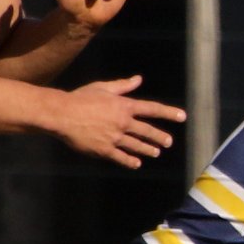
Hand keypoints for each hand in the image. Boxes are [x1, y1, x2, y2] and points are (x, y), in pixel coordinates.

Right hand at [54, 75, 185, 167]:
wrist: (61, 114)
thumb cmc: (80, 98)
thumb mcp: (103, 88)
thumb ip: (123, 86)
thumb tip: (138, 79)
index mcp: (124, 106)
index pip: (152, 109)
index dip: (168, 113)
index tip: (182, 116)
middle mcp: (123, 122)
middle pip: (147, 131)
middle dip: (159, 137)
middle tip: (168, 142)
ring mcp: (115, 137)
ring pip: (136, 145)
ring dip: (148, 149)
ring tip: (156, 153)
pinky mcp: (104, 150)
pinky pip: (121, 157)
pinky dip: (130, 161)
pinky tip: (137, 163)